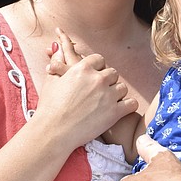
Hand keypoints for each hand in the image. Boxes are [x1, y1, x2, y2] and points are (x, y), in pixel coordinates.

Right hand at [35, 33, 137, 150]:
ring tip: (108, 102)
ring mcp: (107, 96)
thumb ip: (58, 62)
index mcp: (82, 69)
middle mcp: (97, 79)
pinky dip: (128, 106)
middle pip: (113, 73)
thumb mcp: (51, 81)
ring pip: (122, 88)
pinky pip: (131, 104)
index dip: (97, 67)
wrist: (53, 132)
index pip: (99, 59)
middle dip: (107, 81)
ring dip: (117, 94)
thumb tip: (58, 48)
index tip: (94, 76)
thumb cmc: (49, 108)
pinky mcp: (114, 112)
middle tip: (100, 91)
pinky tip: (121, 109)